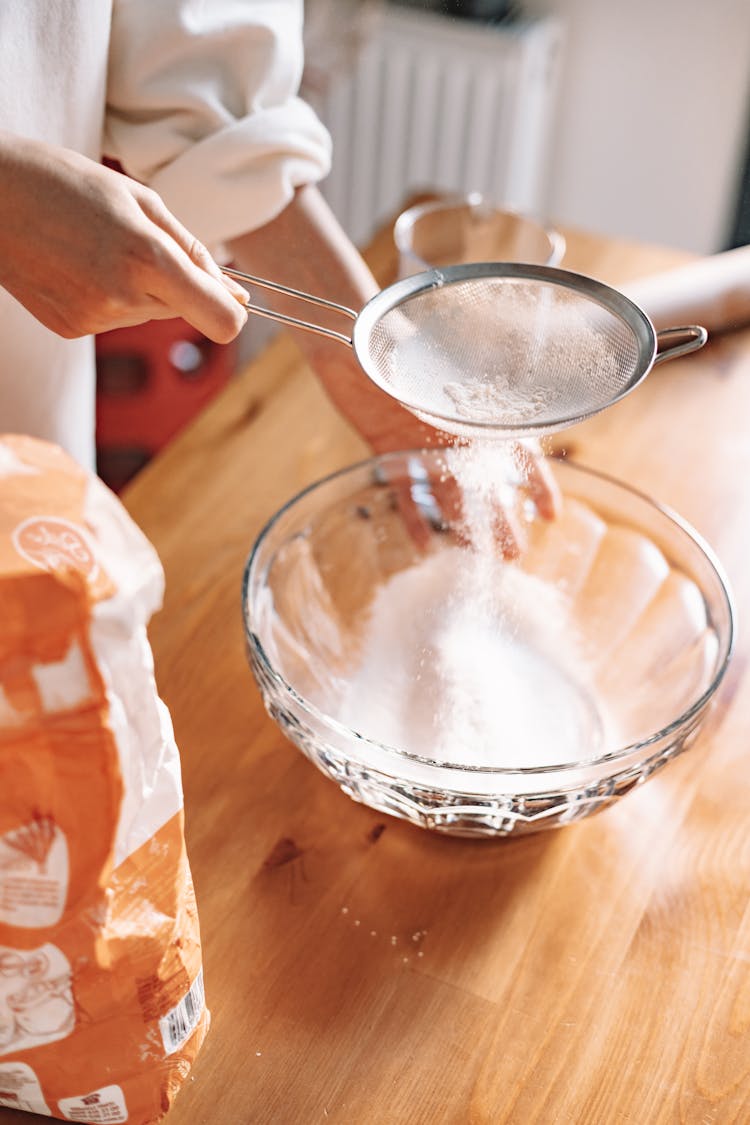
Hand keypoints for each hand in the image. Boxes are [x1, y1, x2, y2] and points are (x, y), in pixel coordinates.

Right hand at [0, 131, 247, 341]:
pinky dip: (108, 295)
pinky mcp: (72, 329)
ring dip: (140, 286)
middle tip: (137, 241)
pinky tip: (77, 265)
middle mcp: (124, 297)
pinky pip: (115, 319)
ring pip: (149, 313)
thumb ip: (193, 249)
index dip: (232, 312)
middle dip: (178, 284)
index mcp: (148, 259)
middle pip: (186, 312)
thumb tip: (236, 293)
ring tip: (97, 246)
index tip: (228, 296)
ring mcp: (95, 319)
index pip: (222, 321)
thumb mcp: (139, 198)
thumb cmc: (64, 182)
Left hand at [228, 184, 560, 540]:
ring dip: (462, 525)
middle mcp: (454, 430)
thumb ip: (483, 395)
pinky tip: (421, 543)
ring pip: (448, 493)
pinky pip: (404, 489)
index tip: (551, 515)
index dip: (537, 484)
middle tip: (513, 556)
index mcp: (479, 410)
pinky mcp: (388, 449)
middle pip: (485, 483)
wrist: (351, 335)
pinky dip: (411, 515)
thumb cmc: (407, 339)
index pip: (520, 452)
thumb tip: (521, 417)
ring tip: (475, 558)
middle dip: (501, 520)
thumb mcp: (455, 367)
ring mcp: (423, 442)